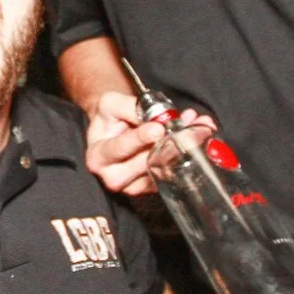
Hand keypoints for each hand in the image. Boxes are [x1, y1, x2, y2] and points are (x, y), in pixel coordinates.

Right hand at [85, 91, 213, 197]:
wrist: (113, 131)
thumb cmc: (109, 118)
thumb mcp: (111, 104)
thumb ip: (130, 107)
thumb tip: (157, 116)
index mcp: (98, 157)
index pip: (119, 148)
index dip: (139, 139)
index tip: (158, 129)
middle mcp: (113, 177)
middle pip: (144, 162)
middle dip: (166, 142)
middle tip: (186, 125)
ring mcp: (132, 187)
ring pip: (161, 169)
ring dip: (182, 147)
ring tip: (195, 126)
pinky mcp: (150, 189)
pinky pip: (171, 174)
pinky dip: (185, 156)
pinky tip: (195, 138)